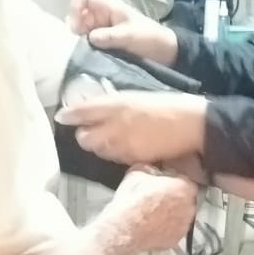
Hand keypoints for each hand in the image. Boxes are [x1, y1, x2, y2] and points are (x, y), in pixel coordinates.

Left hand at [56, 92, 206, 164]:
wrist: (191, 124)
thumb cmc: (167, 104)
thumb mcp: (137, 96)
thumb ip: (114, 104)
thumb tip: (95, 109)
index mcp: (117, 104)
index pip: (83, 111)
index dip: (69, 115)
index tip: (62, 116)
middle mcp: (115, 125)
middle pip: (84, 138)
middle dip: (83, 135)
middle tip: (89, 130)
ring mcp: (123, 145)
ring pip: (98, 150)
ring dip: (98, 145)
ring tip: (108, 138)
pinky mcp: (133, 158)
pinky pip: (114, 157)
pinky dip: (113, 152)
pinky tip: (122, 146)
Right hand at [68, 0, 178, 66]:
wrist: (163, 50)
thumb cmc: (148, 37)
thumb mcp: (130, 35)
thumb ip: (110, 36)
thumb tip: (90, 38)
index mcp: (108, 5)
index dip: (74, 8)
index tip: (76, 28)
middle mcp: (102, 13)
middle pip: (79, 14)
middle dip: (76, 27)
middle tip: (79, 44)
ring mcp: (102, 26)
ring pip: (82, 28)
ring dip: (80, 38)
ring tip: (84, 51)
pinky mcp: (104, 39)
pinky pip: (89, 39)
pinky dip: (86, 46)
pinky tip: (89, 54)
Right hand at [106, 166, 198, 253]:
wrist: (125, 228)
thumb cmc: (132, 203)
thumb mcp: (137, 172)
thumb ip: (150, 169)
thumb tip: (149, 169)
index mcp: (184, 187)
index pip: (186, 180)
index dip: (173, 181)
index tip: (165, 182)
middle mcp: (188, 207)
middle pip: (186, 199)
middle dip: (175, 198)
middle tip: (159, 197)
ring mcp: (183, 225)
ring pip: (181, 216)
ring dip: (171, 214)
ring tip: (153, 212)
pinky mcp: (174, 240)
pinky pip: (173, 231)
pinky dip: (166, 229)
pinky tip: (152, 225)